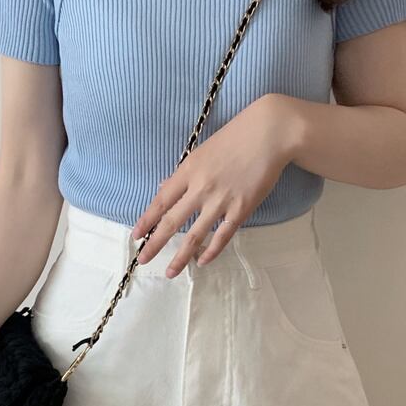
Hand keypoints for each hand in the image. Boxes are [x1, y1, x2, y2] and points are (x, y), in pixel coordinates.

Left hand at [131, 94, 296, 277]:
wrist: (269, 133)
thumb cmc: (235, 137)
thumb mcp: (202, 151)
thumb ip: (183, 172)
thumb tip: (164, 186)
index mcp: (188, 171)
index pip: (161, 201)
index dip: (147, 220)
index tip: (136, 235)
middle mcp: (200, 188)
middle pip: (172, 221)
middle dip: (155, 244)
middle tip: (143, 260)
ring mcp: (221, 200)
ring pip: (195, 235)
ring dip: (181, 256)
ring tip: (171, 272)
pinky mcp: (242, 208)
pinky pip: (223, 235)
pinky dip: (212, 250)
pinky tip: (203, 261)